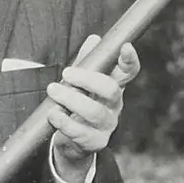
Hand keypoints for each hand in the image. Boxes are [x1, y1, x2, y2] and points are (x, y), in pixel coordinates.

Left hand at [45, 42, 138, 165]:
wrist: (72, 143)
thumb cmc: (77, 106)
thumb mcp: (81, 83)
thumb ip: (86, 62)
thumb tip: (94, 39)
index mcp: (114, 87)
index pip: (129, 72)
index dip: (130, 60)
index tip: (125, 47)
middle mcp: (114, 106)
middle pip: (111, 90)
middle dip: (88, 79)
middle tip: (66, 73)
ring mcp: (106, 126)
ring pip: (94, 111)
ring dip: (71, 99)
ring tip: (53, 90)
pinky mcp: (94, 142)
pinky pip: (80, 132)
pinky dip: (64, 121)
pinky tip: (53, 114)